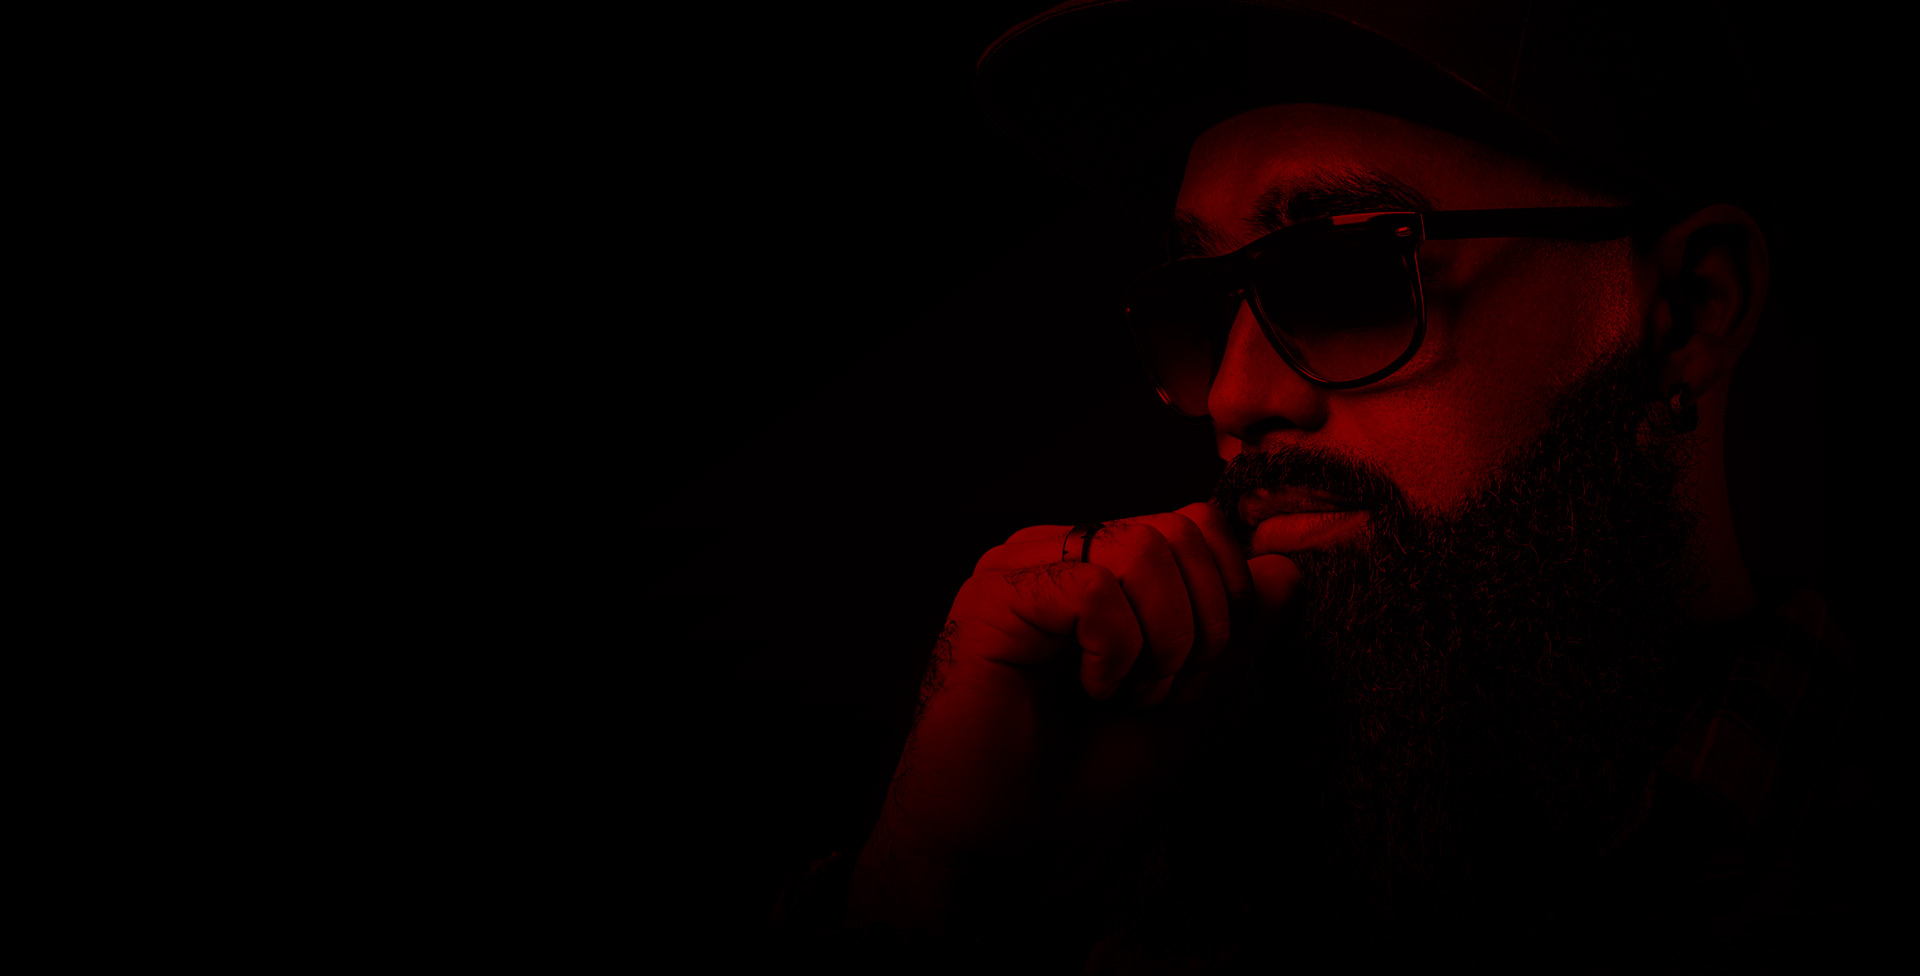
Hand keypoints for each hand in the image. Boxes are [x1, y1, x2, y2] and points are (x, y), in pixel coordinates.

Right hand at [847, 501, 1299, 931]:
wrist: (1000, 832)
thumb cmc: (1078, 772)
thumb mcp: (1187, 700)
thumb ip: (1237, 636)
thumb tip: (1286, 568)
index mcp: (1102, 563)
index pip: (1198, 523)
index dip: (1227, 596)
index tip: (1194, 677)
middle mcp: (1061, 550)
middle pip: (1182, 528)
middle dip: (1205, 622)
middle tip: (1164, 691)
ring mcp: (1025, 565)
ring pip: (1146, 548)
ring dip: (1164, 640)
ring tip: (1129, 693)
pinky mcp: (996, 595)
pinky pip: (1098, 590)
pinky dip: (1118, 650)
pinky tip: (1091, 689)